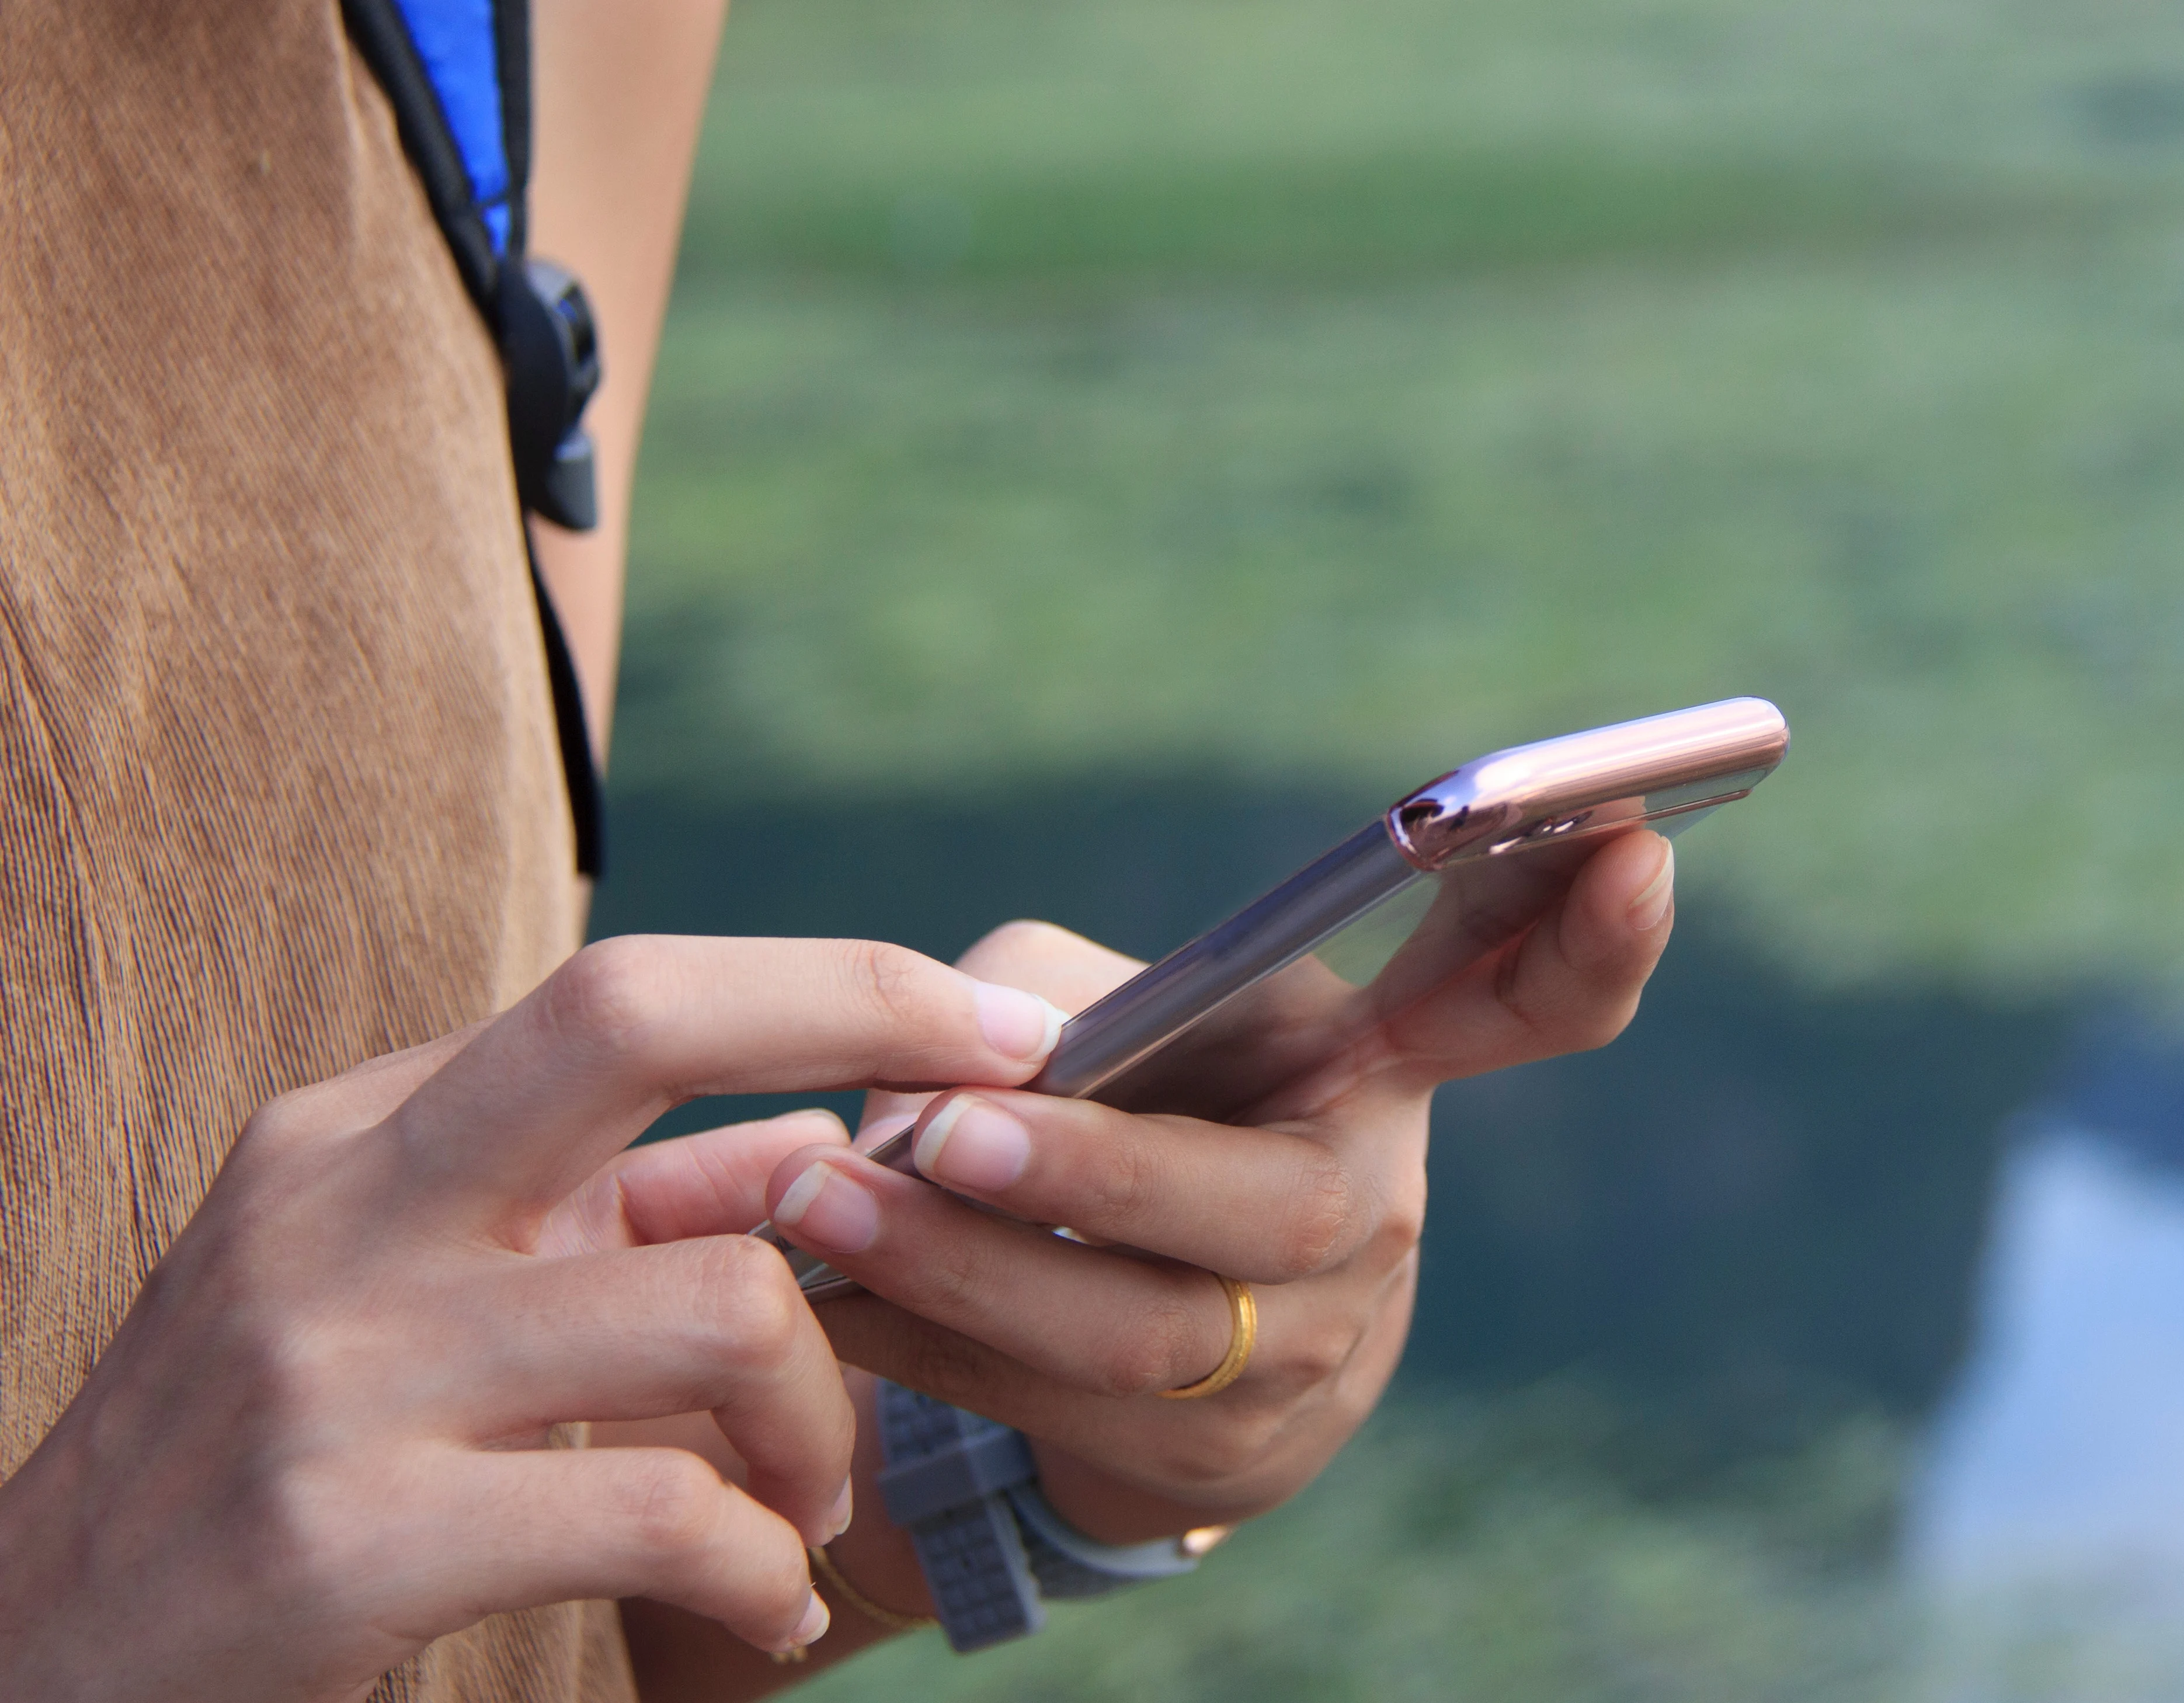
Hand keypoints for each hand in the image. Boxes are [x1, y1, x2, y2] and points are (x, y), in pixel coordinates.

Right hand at [0, 936, 1068, 1701]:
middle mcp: (341, 1211)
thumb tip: (833, 1152)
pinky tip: (762, 1605)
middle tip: (998, 1131)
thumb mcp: (423, 1297)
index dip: (838, 985)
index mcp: (362, 1133)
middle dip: (859, 1022)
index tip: (1000, 1025)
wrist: (42, 1654)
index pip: (629, 988)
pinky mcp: (348, 1543)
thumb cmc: (282, 1463)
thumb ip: (616, 1220)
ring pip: (719, 1302)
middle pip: (631, 1019)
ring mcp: (335, 1370)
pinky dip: (761, 1565)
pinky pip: (659, 1510)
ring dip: (823, 1421)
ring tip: (806, 1501)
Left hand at [761, 829, 1677, 1538]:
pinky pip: (1053, 1408)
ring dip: (958, 1270)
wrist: (1144, 1348)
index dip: (1591, 936)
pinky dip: (924, 1347)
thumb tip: (941, 1074)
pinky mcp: (1215, 1463)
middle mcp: (1371, 1214)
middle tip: (940, 1131)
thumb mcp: (1118, 1014)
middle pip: (1265, 1208)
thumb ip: (1039, 997)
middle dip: (1091, 1172)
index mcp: (1385, 1069)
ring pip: (1137, 1330)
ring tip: (819, 1207)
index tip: (1631, 839)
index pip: (1529, 1003)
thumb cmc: (1132, 1111)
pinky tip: (823, 1300)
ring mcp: (1309, 1356)